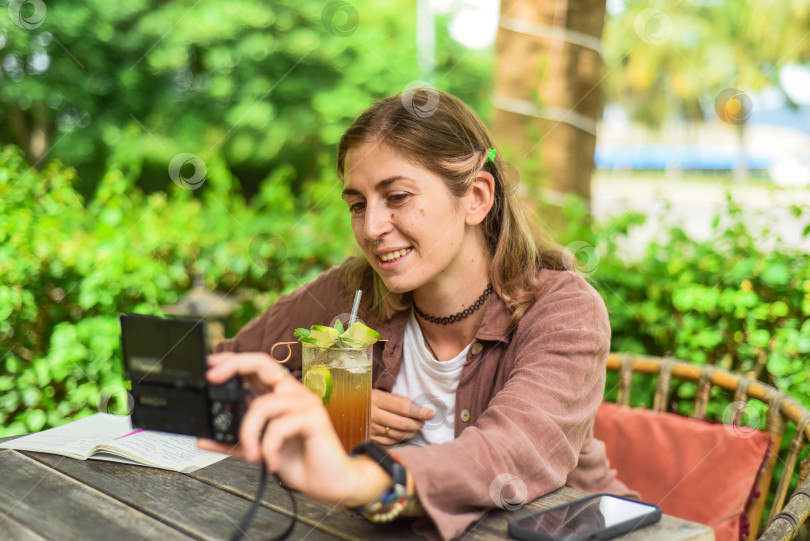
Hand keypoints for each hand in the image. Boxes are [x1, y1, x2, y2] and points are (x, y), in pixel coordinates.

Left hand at [198, 352, 389, 505]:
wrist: (328, 482)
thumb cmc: (300, 461)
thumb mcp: (259, 450)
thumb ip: (235, 443)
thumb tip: (204, 439)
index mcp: (280, 396)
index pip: (257, 366)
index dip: (234, 361)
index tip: (211, 365)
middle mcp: (292, 393)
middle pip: (263, 364)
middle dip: (234, 366)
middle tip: (213, 379)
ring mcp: (305, 402)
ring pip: (263, 403)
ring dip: (248, 432)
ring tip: (251, 455)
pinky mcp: (314, 416)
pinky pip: (279, 426)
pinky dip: (268, 447)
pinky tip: (272, 462)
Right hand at [370, 389, 434, 444]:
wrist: (342, 407)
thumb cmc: (365, 397)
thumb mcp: (379, 392)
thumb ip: (396, 400)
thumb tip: (417, 408)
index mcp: (376, 399)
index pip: (404, 407)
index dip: (420, 411)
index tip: (431, 413)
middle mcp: (373, 414)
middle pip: (403, 423)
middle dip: (418, 423)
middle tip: (424, 420)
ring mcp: (370, 428)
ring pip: (398, 434)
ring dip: (412, 431)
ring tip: (417, 426)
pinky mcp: (369, 437)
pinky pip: (390, 441)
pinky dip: (401, 437)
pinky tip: (404, 433)